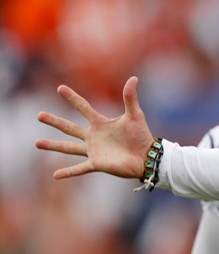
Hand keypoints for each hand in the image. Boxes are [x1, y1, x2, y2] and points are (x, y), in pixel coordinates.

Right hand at [35, 76, 155, 179]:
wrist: (147, 157)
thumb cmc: (142, 136)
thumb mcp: (135, 115)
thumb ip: (130, 97)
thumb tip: (134, 78)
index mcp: (100, 123)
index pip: (83, 107)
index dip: (72, 98)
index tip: (60, 88)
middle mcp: (93, 136)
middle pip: (69, 127)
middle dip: (54, 121)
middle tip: (39, 115)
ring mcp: (93, 150)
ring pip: (69, 147)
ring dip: (53, 145)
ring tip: (37, 143)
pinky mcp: (97, 163)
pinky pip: (80, 168)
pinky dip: (68, 172)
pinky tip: (56, 175)